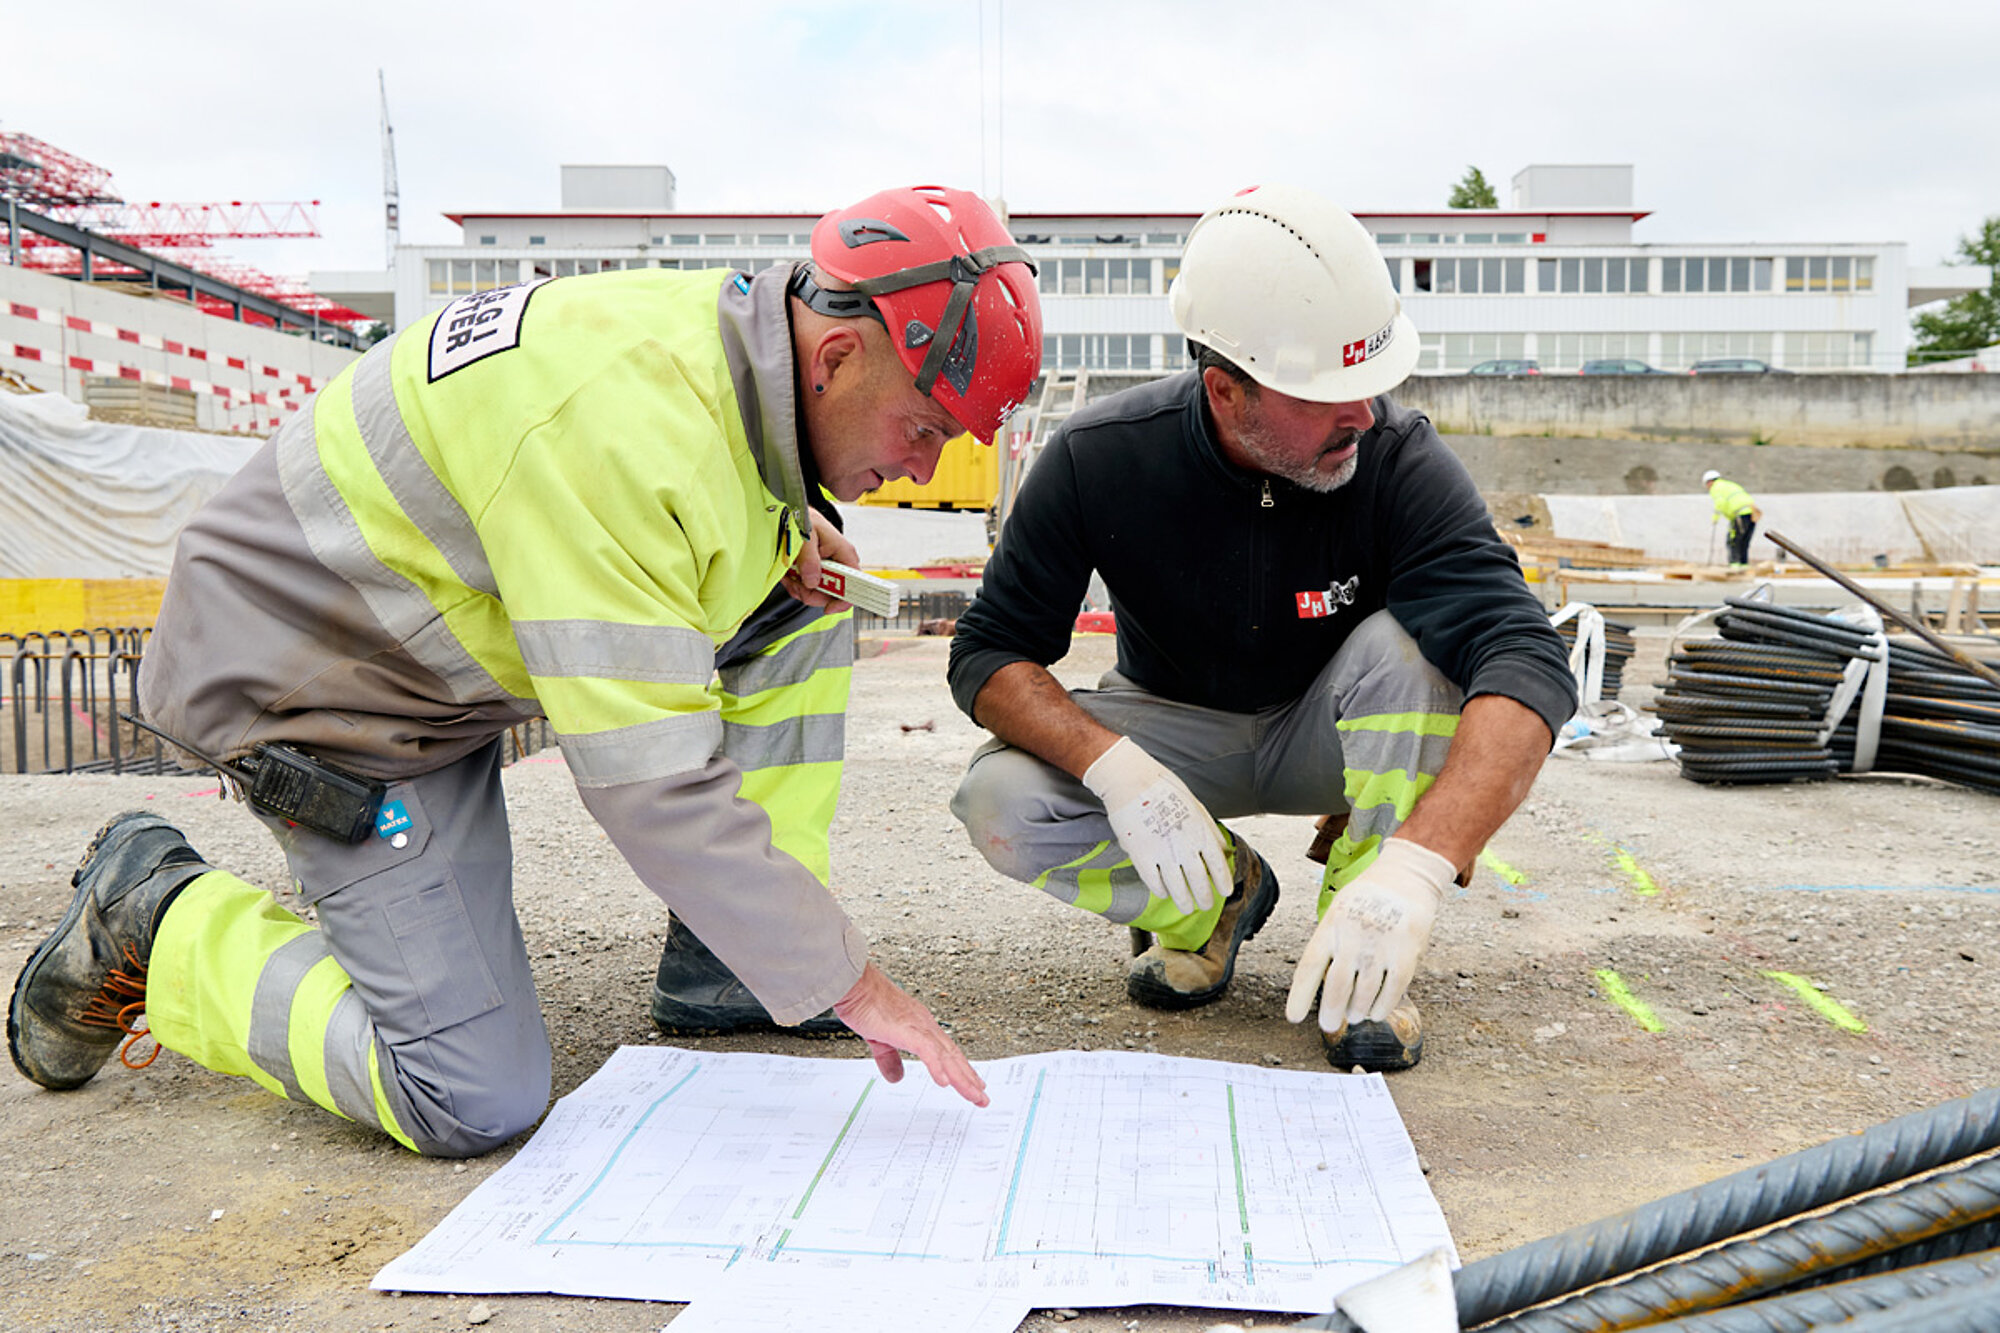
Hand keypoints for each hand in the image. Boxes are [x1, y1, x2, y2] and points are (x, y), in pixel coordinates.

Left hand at [779, 508, 861, 608]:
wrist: (794, 513)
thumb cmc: (805, 518)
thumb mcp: (805, 536)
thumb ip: (809, 559)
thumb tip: (813, 581)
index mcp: (844, 553)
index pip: (855, 585)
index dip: (843, 600)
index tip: (828, 608)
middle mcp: (839, 564)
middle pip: (832, 595)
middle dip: (811, 592)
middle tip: (796, 581)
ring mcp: (828, 570)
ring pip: (817, 594)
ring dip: (800, 588)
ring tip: (791, 572)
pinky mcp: (817, 574)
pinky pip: (808, 589)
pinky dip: (796, 585)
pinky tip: (790, 573)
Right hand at [833, 963, 988, 1106]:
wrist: (855, 985)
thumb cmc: (866, 1003)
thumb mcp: (880, 1040)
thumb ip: (889, 1059)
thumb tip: (896, 1077)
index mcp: (920, 1027)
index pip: (947, 1052)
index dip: (961, 1069)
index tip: (973, 1082)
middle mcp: (925, 1026)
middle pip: (953, 1056)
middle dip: (969, 1078)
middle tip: (981, 1097)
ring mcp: (918, 1027)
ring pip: (946, 1056)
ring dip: (961, 1077)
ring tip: (974, 1094)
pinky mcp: (907, 1029)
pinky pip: (927, 1050)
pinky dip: (937, 1066)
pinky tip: (945, 1081)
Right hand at [1080, 737, 1230, 914]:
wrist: (1130, 780)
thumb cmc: (1162, 787)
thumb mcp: (1194, 804)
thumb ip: (1209, 827)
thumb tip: (1222, 846)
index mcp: (1200, 831)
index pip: (1217, 864)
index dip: (1223, 881)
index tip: (1226, 892)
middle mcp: (1184, 845)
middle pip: (1199, 881)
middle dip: (1204, 897)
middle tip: (1206, 906)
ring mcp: (1162, 853)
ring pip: (1177, 887)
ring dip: (1184, 901)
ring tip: (1186, 907)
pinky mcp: (1141, 856)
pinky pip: (1154, 881)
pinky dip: (1161, 890)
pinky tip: (1163, 893)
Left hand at [1286, 838, 1453, 1032]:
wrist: (1407, 876)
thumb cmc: (1368, 898)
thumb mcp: (1339, 910)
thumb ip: (1332, 942)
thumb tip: (1322, 984)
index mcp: (1332, 925)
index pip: (1310, 966)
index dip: (1300, 995)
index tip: (1293, 1017)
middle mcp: (1354, 935)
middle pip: (1337, 985)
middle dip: (1331, 1011)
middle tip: (1328, 1025)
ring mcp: (1381, 945)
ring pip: (1364, 992)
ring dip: (1356, 1010)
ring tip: (1352, 1017)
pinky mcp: (1406, 953)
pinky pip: (1392, 990)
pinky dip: (1382, 1006)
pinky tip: (1374, 1012)